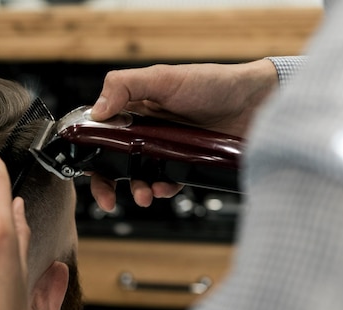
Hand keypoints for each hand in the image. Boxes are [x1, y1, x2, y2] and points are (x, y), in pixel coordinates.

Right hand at [89, 59, 277, 210]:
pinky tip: (164, 189)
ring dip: (137, 189)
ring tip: (144, 196)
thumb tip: (97, 111)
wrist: (256, 102)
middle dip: (108, 183)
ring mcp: (166, 149)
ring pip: (140, 176)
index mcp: (134, 109)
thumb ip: (125, 86)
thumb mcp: (164, 77)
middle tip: (108, 199)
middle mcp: (147, 131)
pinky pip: (168, 183)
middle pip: (115, 162)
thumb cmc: (212, 83)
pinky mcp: (186, 164)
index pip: (101, 134)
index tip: (86, 168)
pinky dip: (163, 190)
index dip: (90, 153)